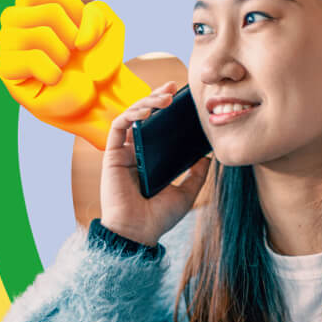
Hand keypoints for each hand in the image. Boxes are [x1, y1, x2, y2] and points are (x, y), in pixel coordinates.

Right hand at [0, 0, 152, 150]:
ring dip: (62, 54)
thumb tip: (78, 42)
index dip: (80, 16)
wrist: (96, 95)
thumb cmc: (97, 59)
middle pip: (51, 11)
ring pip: (40, 34)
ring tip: (61, 66)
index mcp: (35, 1)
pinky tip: (52, 79)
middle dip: (72, 35)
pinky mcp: (3, 67)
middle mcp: (15, 17)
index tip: (81, 35)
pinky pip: (30, 59)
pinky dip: (50, 71)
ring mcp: (6, 41)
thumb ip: (97, 16)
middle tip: (71, 54)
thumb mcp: (109, 27)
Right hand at [99, 81, 211, 246]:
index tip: (181, 96)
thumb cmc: (158, 218)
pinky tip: (147, 109)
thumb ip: (197, 174)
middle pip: (143, 117)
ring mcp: (122, 153)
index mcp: (150, 160)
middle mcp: (135, 153)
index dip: (165, 109)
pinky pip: (119, 126)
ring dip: (147, 101)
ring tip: (166, 97)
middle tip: (173, 87)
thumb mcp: (186, 192)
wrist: (138, 233)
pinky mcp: (112, 155)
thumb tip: (209, 156)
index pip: (156, 126)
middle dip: (156, 97)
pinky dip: (132, 113)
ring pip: (131, 116)